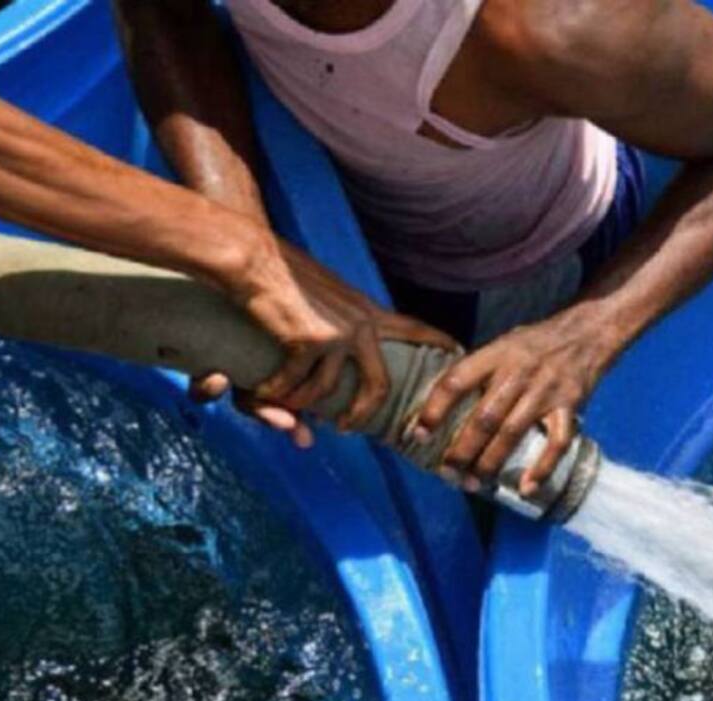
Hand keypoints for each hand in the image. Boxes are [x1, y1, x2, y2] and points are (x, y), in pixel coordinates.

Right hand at [193, 238, 457, 443]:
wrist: (254, 259)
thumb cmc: (283, 275)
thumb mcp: (324, 299)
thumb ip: (335, 327)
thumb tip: (334, 354)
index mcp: (367, 310)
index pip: (413, 329)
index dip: (436, 343)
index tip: (458, 352)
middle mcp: (359, 323)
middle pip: (379, 386)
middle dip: (363, 415)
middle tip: (346, 428)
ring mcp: (337, 334)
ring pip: (326, 392)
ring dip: (303, 404)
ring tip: (291, 410)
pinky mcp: (308, 341)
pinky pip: (293, 384)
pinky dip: (274, 393)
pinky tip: (262, 391)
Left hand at [413, 304, 618, 495]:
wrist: (588, 331)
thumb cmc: (536, 342)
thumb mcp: (503, 343)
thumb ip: (479, 370)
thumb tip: (442, 401)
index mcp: (496, 355)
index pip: (457, 381)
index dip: (434, 409)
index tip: (418, 434)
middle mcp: (519, 373)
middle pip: (484, 418)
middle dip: (462, 450)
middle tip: (447, 473)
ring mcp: (545, 391)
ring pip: (512, 433)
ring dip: (491, 463)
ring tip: (474, 483)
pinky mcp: (570, 406)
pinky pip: (557, 442)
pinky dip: (542, 468)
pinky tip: (526, 488)